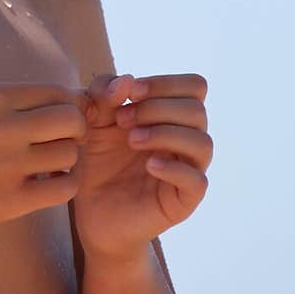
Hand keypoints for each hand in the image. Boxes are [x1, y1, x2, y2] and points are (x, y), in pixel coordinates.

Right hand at [0, 82, 89, 234]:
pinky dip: (65, 185)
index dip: (69, 106)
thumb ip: (18, 103)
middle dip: (76, 130)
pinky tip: (50, 183)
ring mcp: (8, 165)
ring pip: (70, 154)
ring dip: (68, 159)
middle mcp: (3, 128)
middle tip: (65, 140)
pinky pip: (65, 188)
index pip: (57, 92)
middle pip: (71, 120)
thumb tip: (73, 101)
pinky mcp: (12, 198)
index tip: (62, 119)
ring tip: (50, 164)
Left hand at [72, 72, 211, 263]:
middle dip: (156, 108)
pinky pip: (197, 181)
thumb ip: (103, 95)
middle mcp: (186, 141)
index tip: (130, 93)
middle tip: (122, 121)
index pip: (194, 87)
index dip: (164, 83)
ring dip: (164, 133)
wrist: (92, 213)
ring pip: (202, 142)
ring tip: (131, 141)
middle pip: (197, 109)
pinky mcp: (183, 201)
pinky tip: (148, 166)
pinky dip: (173, 168)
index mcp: (172, 118)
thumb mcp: (92, 122)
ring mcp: (188, 171)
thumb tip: (127, 80)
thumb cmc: (98, 164)